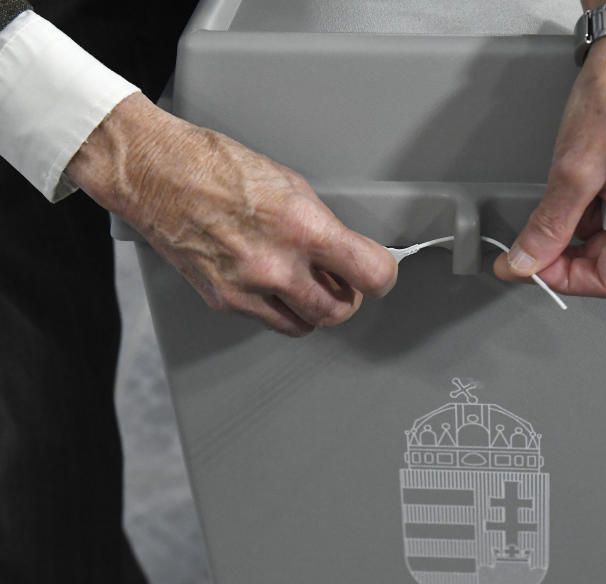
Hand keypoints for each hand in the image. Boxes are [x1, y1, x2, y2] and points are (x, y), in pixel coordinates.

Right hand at [67, 92, 396, 335]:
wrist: (155, 175)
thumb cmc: (216, 167)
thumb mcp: (290, 184)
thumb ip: (322, 227)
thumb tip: (344, 253)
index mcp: (302, 227)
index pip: (371, 274)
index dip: (382, 276)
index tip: (379, 273)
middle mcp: (276, 265)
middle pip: (340, 312)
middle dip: (347, 298)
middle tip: (342, 282)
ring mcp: (248, 289)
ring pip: (305, 325)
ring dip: (313, 309)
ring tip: (305, 283)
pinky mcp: (224, 301)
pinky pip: (268, 320)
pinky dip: (277, 307)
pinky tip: (269, 281)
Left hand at [494, 32, 605, 295]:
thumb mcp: (572, 171)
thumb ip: (548, 226)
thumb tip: (526, 261)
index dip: (565, 280)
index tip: (530, 268)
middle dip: (566, 257)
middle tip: (530, 245)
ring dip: (575, 233)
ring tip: (560, 198)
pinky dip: (587, 214)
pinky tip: (576, 190)